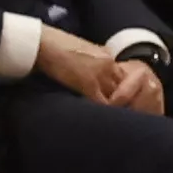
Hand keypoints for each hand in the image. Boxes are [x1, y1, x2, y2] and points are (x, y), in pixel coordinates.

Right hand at [35, 27, 166, 113]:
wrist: (44, 43)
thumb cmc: (57, 46)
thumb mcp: (82, 51)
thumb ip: (95, 61)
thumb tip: (97, 73)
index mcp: (107, 57)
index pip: (124, 79)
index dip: (125, 94)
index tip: (126, 107)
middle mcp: (108, 65)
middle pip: (124, 89)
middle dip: (126, 105)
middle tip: (128, 122)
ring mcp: (100, 75)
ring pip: (117, 98)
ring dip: (118, 111)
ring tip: (119, 128)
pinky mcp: (89, 85)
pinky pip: (103, 104)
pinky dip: (106, 114)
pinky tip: (104, 125)